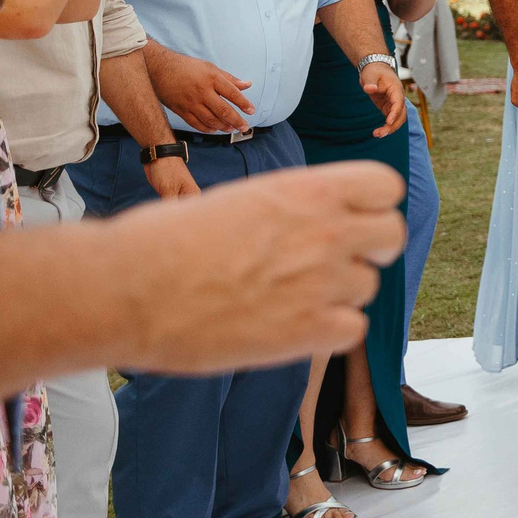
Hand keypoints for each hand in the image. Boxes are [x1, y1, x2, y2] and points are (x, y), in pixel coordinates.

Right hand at [112, 161, 406, 373]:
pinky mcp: (309, 331)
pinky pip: (352, 329)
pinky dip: (328, 331)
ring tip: (286, 296)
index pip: (385, 186)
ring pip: (368, 286)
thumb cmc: (164, 241)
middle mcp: (325, 231)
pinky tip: (290, 327)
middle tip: (334, 261)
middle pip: (392, 234)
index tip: (349, 218)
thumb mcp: (239, 201)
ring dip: (338, 293)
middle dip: (370, 248)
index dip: (371, 203)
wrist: (125, 289)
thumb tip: (315, 221)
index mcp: (306, 190)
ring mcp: (322, 281)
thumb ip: (290, 210)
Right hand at [150, 47, 252, 132]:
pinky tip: (214, 129)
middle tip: (244, 127)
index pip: (232, 93)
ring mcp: (190, 102)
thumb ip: (229, 79)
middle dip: (236, 120)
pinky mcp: (181, 110)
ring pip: (210, 119)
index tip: (251, 111)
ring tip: (231, 128)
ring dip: (223, 126)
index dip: (244, 103)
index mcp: (211, 78)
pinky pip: (196, 123)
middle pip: (223, 110)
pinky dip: (207, 128)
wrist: (160, 68)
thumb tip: (247, 85)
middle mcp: (202, 91)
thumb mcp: (210, 68)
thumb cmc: (187, 67)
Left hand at [358, 60, 405, 137]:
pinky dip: (387, 126)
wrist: (375, 69)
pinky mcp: (388, 107)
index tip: (388, 122)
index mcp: (396, 89)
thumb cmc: (374, 71)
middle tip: (380, 134)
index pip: (399, 103)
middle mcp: (398, 98)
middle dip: (393, 125)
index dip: (395, 113)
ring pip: (398, 119)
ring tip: (377, 134)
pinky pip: (391, 119)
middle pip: (401, 114)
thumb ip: (370, 82)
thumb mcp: (370, 75)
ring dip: (390, 128)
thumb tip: (369, 89)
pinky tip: (378, 132)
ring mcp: (394, 103)